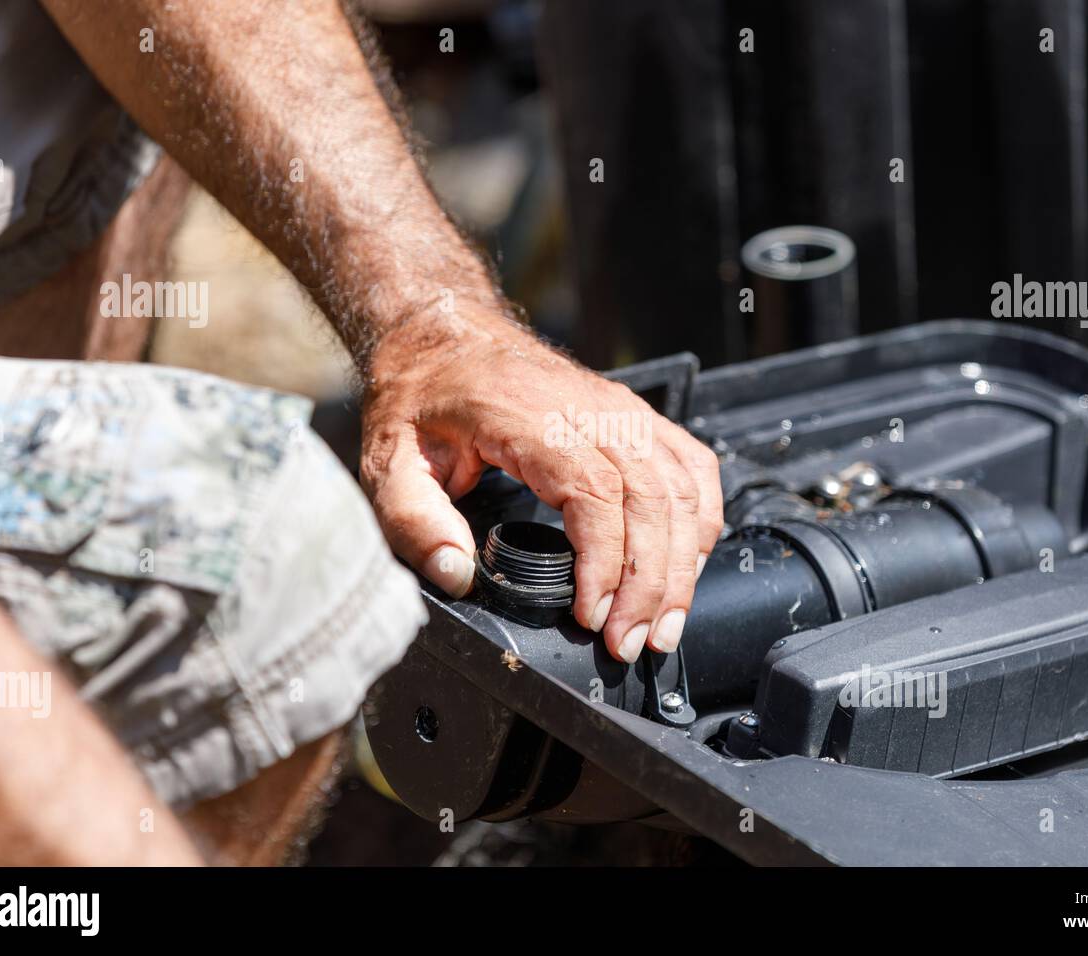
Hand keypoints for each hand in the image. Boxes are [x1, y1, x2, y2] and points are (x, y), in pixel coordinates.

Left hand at [361, 309, 722, 661]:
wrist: (445, 336)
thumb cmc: (424, 394)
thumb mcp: (389, 460)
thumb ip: (414, 521)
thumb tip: (455, 575)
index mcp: (533, 419)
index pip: (595, 493)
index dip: (606, 561)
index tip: (593, 616)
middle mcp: (591, 410)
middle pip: (652, 499)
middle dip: (650, 583)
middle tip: (632, 643)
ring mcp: (622, 411)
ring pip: (681, 489)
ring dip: (682, 564)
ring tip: (662, 626)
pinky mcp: (636, 418)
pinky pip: (692, 468)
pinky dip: (699, 523)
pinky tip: (685, 569)